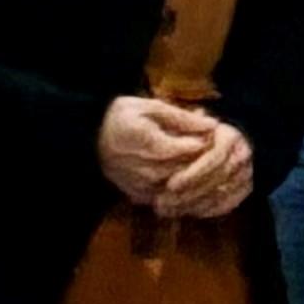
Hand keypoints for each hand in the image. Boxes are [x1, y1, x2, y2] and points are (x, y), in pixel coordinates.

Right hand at [100, 90, 252, 210]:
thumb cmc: (120, 116)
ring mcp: (142, 186)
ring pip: (181, 187)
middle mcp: (145, 169)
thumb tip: (212, 124)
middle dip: (204, 160)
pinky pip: (169, 197)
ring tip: (198, 161)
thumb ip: (182, 117)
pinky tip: (184, 175)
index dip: (206, 142)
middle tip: (212, 148)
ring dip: (194, 176)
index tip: (213, 133)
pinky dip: (181, 189)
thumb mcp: (150, 107)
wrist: (89, 138)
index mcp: (148, 142)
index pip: (191, 149)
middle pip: (188, 170)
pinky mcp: (139, 197)